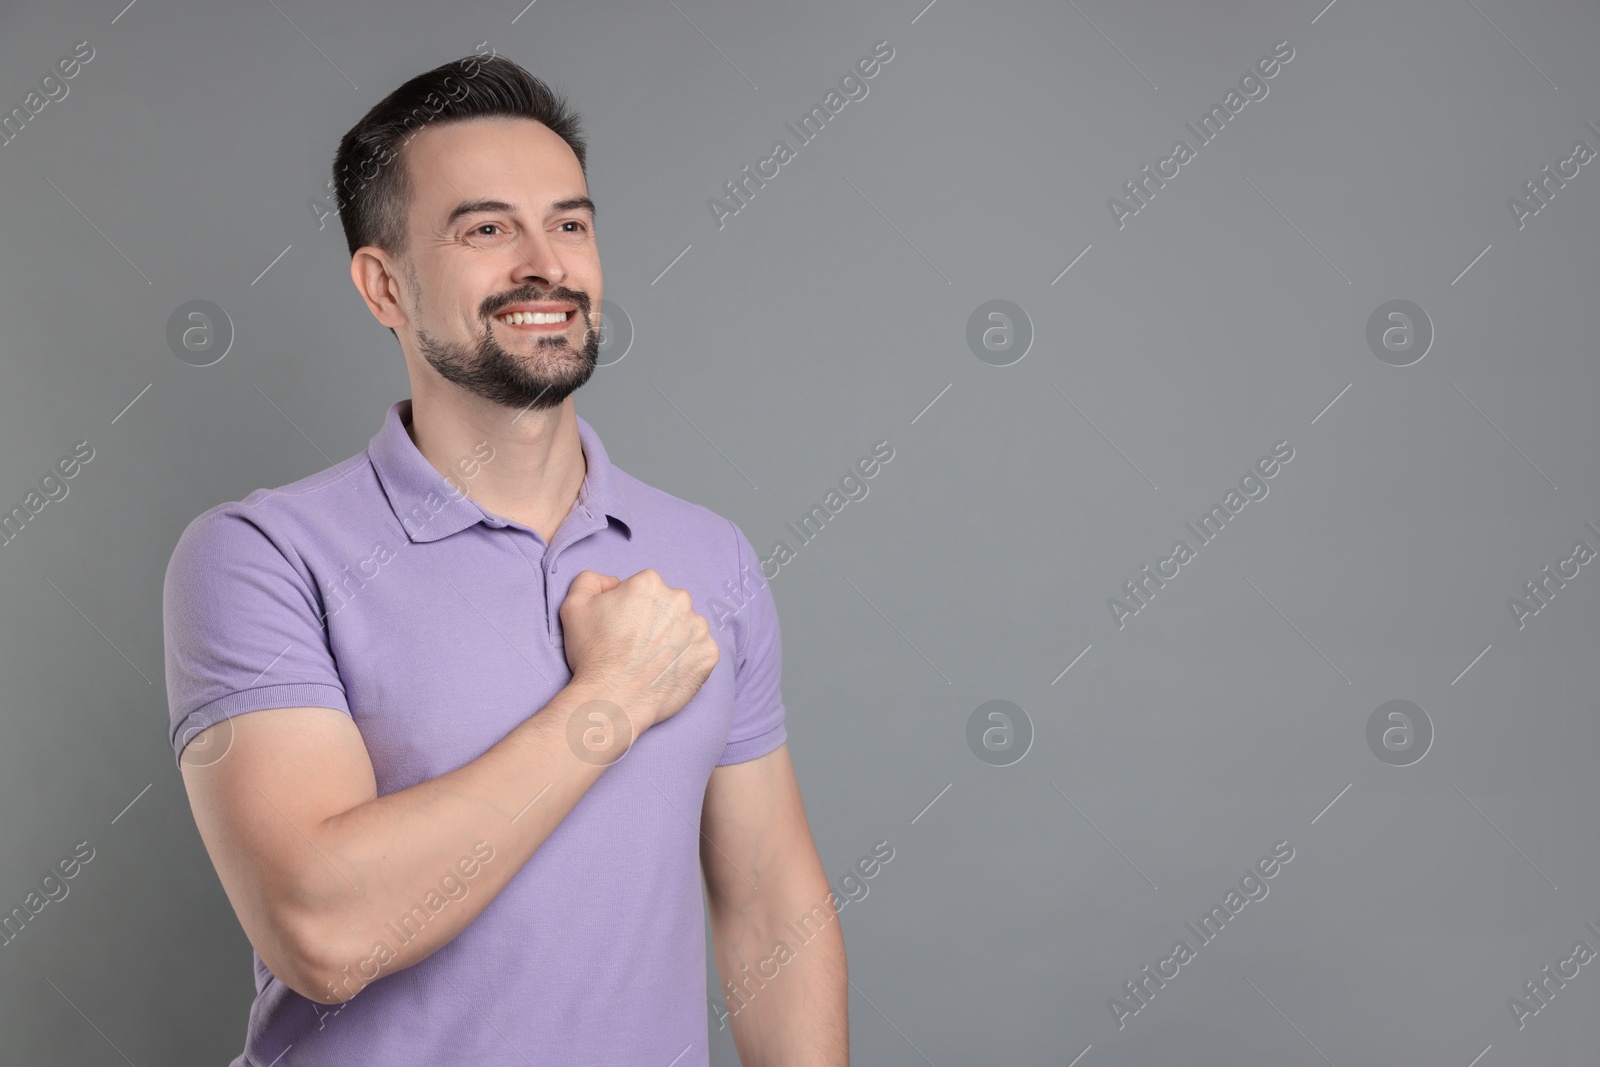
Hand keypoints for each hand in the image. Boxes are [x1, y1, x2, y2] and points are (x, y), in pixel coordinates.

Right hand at [558, 568, 719, 730]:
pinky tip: (666, 670)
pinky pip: (700, 651)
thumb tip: (612, 582)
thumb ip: (590, 581)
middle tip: (636, 645)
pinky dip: (687, 659)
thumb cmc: (593, 654)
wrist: (613, 699)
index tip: (622, 627)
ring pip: (686, 626)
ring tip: (651, 660)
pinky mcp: (709, 653)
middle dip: (655, 620)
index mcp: (649, 583)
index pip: (644, 589)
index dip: (630, 608)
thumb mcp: (574, 606)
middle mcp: (680, 599)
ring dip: (673, 638)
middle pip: (668, 605)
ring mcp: (698, 627)